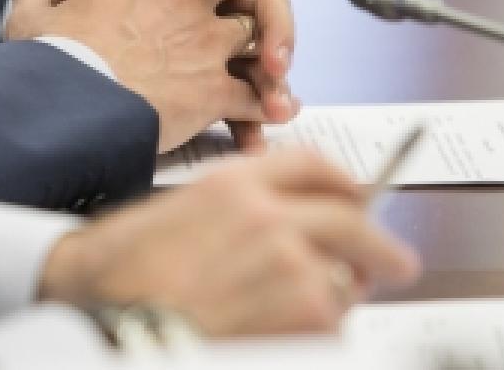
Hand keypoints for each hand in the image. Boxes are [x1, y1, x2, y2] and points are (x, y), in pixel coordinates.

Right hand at [4, 0, 298, 151]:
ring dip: (263, 48)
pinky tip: (270, 114)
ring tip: (267, 71)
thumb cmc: (40, 68)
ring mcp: (202, 42)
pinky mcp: (213, 90)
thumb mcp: (31, 17)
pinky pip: (256, 93)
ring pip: (255, 28)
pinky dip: (268, 105)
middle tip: (237, 2)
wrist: (60, 121)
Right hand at [37, 150, 418, 335]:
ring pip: (345, 280)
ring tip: (291, 320)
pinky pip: (334, 324)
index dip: (345, 183)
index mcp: (236, 184)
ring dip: (334, 303)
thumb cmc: (122, 277)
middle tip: (397, 264)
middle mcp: (272, 214)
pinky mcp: (304, 309)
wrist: (106, 318)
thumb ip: (241, 212)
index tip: (360, 197)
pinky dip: (319, 336)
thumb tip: (293, 231)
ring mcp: (292, 261)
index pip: (314, 164)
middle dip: (381, 247)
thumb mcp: (178, 215)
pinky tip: (276, 338)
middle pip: (353, 219)